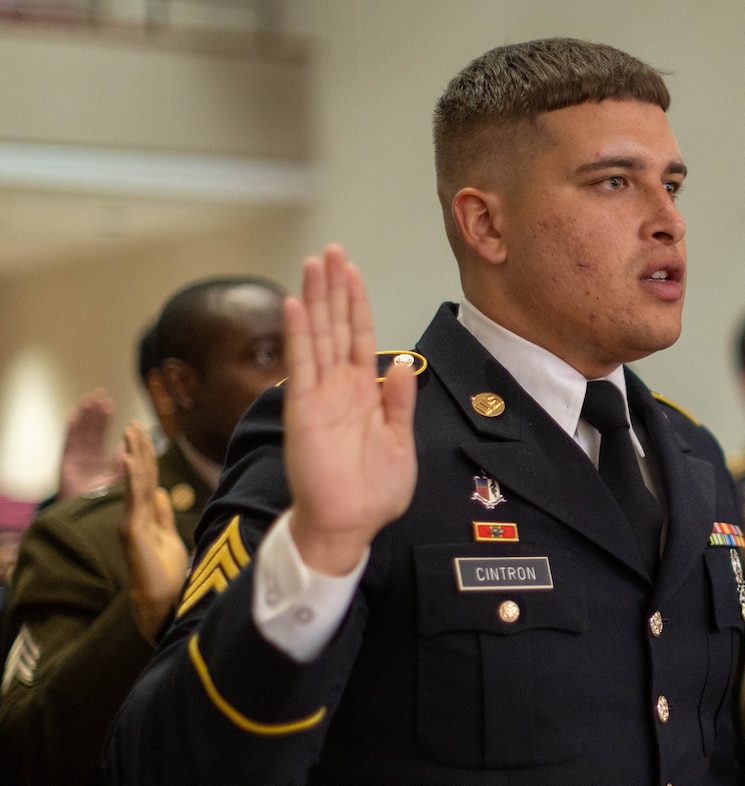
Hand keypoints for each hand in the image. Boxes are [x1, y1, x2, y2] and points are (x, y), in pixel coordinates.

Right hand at [58, 390, 120, 498]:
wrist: (87, 515)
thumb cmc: (102, 501)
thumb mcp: (117, 478)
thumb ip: (122, 462)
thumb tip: (129, 446)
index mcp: (98, 460)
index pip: (102, 435)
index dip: (105, 420)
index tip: (110, 403)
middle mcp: (85, 457)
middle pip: (90, 429)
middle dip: (95, 412)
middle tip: (99, 393)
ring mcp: (75, 458)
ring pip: (81, 432)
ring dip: (85, 415)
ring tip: (88, 398)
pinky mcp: (66, 463)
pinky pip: (68, 442)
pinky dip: (71, 429)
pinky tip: (73, 414)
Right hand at [120, 423, 188, 640]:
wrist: (160, 604)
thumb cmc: (165, 575)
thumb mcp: (169, 538)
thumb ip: (162, 515)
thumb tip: (161, 492)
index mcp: (146, 517)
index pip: (147, 481)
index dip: (146, 459)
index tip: (144, 435)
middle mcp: (136, 518)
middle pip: (138, 477)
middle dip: (137, 449)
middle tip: (135, 424)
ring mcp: (133, 524)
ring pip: (134, 483)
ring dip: (133, 456)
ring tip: (131, 432)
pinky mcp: (133, 532)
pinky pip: (132, 500)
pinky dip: (131, 478)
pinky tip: (128, 458)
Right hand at [282, 245, 417, 573]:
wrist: (348, 524)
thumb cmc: (373, 491)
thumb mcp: (400, 442)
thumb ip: (399, 402)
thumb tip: (401, 363)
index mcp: (365, 393)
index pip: (361, 338)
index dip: (357, 304)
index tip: (351, 271)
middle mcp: (339, 387)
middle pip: (336, 326)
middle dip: (334, 289)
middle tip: (331, 251)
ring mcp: (319, 395)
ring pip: (317, 336)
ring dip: (314, 300)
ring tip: (312, 264)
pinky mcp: (303, 409)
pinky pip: (301, 364)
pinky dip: (298, 334)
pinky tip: (294, 304)